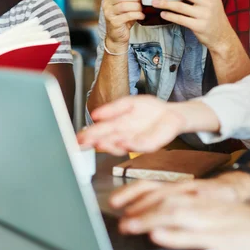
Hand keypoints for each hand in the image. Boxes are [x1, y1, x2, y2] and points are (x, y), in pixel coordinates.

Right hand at [77, 96, 218, 154]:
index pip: (99, 132)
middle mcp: (124, 136)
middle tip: (83, 143)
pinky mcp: (150, 144)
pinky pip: (140, 145)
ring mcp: (136, 141)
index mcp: (117, 126)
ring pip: (120, 146)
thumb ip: (113, 108)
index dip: (88, 135)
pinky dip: (130, 144)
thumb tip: (95, 114)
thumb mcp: (128, 103)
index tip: (77, 137)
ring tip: (99, 142)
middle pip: (106, 141)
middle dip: (94, 142)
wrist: (171, 114)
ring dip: (109, 145)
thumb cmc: (150, 110)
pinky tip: (122, 141)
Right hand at [102, 0, 144, 51]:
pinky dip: (137, 15)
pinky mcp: (114, 22)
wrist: (117, 36)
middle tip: (141, 1)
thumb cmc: (124, 18)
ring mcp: (109, 13)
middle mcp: (107, 4)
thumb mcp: (127, 4)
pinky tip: (141, 16)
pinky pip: (127, 15)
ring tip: (141, 9)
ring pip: (125, 5)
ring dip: (137, 7)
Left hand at [115, 195, 249, 249]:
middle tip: (118, 216)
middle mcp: (201, 203)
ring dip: (148, 219)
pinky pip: (193, 235)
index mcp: (197, 195)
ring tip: (130, 225)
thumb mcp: (211, 211)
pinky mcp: (220, 238)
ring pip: (173, 214)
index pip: (160, 188)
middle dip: (137, 207)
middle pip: (163, 199)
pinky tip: (158, 235)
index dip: (136, 193)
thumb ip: (187, 210)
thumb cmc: (243, 223)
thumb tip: (159, 217)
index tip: (117, 200)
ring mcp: (210, 220)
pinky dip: (174, 235)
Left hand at [153, 0, 234, 51]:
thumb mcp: (211, 0)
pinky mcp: (198, 26)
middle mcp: (209, 3)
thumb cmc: (214, 16)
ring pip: (180, 6)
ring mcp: (204, 15)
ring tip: (154, 2)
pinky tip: (162, 14)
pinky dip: (170, 16)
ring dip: (165, 3)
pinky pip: (180, 19)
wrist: (222, 36)